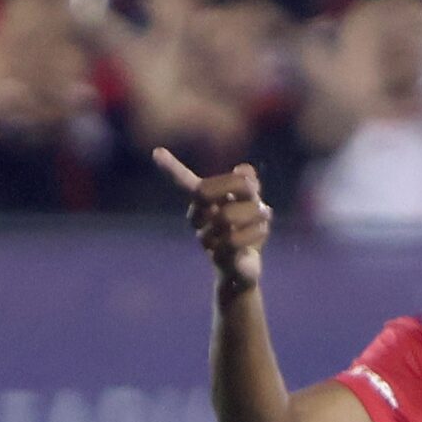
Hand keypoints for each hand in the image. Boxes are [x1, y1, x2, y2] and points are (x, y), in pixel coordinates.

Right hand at [155, 148, 268, 288]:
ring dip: (253, 211)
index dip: (171, 168)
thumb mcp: (252, 202)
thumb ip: (248, 184)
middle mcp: (199, 221)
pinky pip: (233, 241)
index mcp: (203, 204)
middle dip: (235, 186)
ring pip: (225, 216)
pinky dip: (255, 230)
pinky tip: (262, 228)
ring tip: (265, 214)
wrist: (244, 270)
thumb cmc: (246, 231)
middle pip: (205, 192)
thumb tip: (243, 170)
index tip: (156, 152)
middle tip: (255, 191)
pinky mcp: (218, 259)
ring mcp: (206, 240)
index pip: (185, 183)